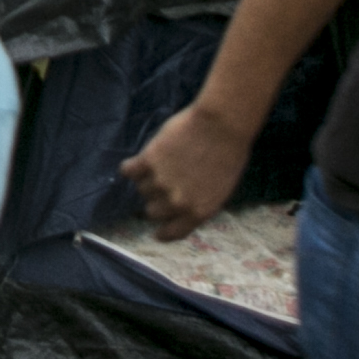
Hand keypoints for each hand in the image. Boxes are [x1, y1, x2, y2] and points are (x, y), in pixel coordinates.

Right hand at [122, 104, 251, 241]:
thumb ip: (199, 203)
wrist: (222, 125)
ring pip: (142, 189)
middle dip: (156, 201)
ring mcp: (160, 182)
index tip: (157, 231)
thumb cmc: (230, 154)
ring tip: (159, 165)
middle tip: (162, 187)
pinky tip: (135, 163)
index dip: (162, 233)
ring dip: (147, 180)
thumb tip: (181, 207)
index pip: (172, 233)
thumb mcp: (221, 190)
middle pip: (152, 211)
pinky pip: (128, 171)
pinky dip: (130, 168)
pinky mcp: (148, 160)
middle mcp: (176, 202)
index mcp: (198, 212)